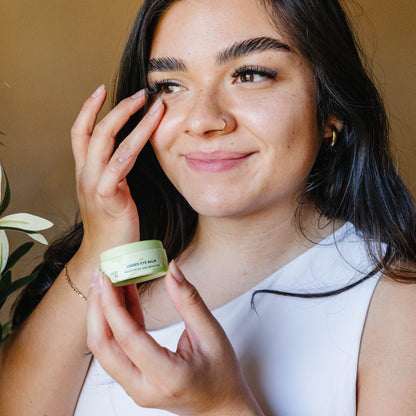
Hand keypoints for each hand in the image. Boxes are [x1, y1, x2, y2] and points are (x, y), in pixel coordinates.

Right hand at [70, 85, 164, 259]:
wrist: (106, 256)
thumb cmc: (113, 224)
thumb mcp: (111, 192)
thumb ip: (115, 172)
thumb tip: (128, 154)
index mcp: (86, 172)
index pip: (81, 133)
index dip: (88, 109)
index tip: (101, 90)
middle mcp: (86, 175)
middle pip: (94, 131)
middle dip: (116, 108)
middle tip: (140, 92)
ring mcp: (95, 185)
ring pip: (108, 144)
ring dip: (132, 121)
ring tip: (152, 105)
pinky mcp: (109, 198)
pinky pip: (117, 168)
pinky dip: (132, 147)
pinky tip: (149, 133)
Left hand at [86, 261, 263, 415]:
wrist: (221, 407)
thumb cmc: (222, 373)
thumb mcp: (211, 333)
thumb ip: (189, 300)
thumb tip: (172, 269)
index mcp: (167, 376)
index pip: (128, 338)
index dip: (112, 305)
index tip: (107, 276)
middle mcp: (143, 387)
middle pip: (103, 345)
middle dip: (97, 306)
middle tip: (101, 274)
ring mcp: (134, 388)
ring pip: (103, 348)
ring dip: (101, 313)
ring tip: (106, 282)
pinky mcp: (132, 381)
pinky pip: (114, 349)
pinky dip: (113, 322)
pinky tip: (121, 297)